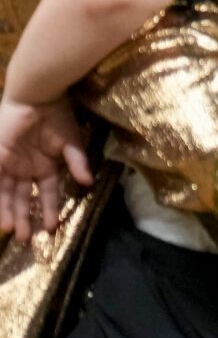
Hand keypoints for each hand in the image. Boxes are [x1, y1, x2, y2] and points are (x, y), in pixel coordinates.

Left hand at [0, 97, 91, 239]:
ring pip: (8, 195)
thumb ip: (77, 162)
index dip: (49, 210)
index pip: (47, 194)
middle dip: (25, 218)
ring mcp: (10, 165)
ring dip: (10, 213)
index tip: (51, 228)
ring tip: (13, 231)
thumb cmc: (57, 117)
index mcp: (45, 166)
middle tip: (26, 239)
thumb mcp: (71, 142)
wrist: (36, 98)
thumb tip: (89, 182)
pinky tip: (1, 213)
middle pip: (24, 199)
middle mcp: (26, 169)